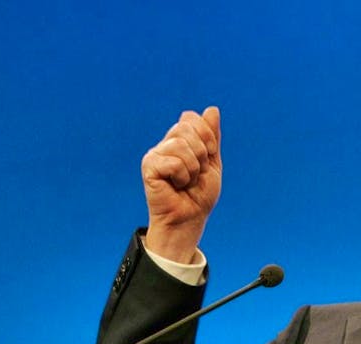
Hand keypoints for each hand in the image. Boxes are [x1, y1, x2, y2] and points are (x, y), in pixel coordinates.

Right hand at [140, 106, 221, 262]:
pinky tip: (175, 186)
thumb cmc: (199, 195)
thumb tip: (212, 108)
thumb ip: (211, 137)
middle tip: (195, 174)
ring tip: (186, 181)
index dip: (207, 137)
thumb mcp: (212, 163)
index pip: (192, 119)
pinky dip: (182, 176)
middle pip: (186, 128)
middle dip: (201, 154)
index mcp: (180, 140)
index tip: (208, 157)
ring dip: (192, 168)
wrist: (190, 218)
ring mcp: (155, 154)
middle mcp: (165, 144)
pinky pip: (173, 162)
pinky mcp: (149, 166)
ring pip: (181, 145)